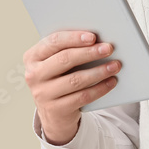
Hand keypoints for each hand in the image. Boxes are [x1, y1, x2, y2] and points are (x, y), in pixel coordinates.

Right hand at [23, 30, 121, 144]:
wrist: (53, 111)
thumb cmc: (59, 77)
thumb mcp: (56, 62)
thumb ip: (69, 48)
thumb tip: (98, 39)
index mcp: (32, 56)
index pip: (53, 41)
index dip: (74, 38)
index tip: (93, 36)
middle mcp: (33, 75)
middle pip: (65, 59)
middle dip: (89, 53)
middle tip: (108, 48)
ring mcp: (43, 94)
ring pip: (75, 80)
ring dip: (99, 71)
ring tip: (115, 65)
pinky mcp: (56, 110)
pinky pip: (82, 97)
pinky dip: (100, 88)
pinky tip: (111, 82)